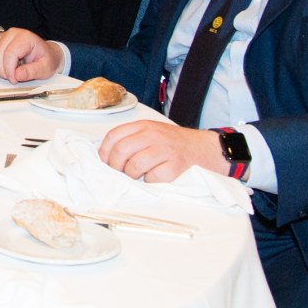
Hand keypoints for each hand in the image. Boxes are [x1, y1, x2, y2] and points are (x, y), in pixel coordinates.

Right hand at [0, 27, 61, 81]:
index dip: (9, 70)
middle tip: (12, 79)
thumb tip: (17, 75)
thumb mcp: (45, 68)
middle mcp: (12, 34)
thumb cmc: (47, 59)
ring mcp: (3, 37)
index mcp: (25, 37)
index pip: (10, 54)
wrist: (46, 53)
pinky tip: (0, 71)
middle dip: (2, 71)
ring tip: (7, 75)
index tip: (14, 80)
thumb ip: (32, 71)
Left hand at [98, 120, 226, 182]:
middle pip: (121, 151)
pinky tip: (154, 176)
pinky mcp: (175, 166)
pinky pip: (152, 178)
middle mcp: (153, 135)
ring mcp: (165, 150)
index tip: (104, 162)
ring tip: (137, 175)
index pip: (114, 136)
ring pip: (134, 166)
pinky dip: (149, 181)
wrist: (203, 148)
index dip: (104, 152)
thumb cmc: (173, 143)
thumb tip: (106, 156)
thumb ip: (131, 138)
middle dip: (115, 166)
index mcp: (144, 126)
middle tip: (119, 172)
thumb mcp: (151, 132)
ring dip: (131, 176)